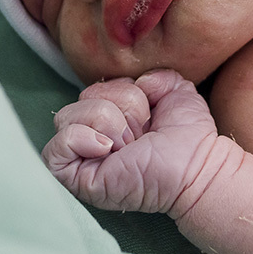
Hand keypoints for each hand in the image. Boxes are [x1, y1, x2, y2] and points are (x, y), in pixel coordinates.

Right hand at [41, 70, 220, 214]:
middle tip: (141, 135)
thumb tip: (138, 80)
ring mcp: (80, 157)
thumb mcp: (175, 91)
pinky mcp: (73, 179)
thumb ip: (156, 74)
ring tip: (130, 146)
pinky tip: (107, 149)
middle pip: (84, 95)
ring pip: (68, 116)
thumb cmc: (186, 136)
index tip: (149, 116)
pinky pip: (56, 146)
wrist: (196, 167)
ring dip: (110, 125)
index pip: (97, 85)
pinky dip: (82, 139)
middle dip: (123, 108)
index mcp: (107, 116)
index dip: (126, 92)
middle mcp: (90, 135)